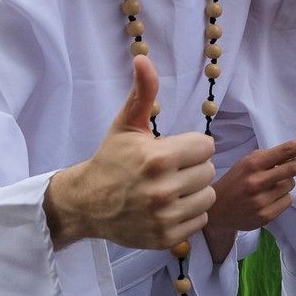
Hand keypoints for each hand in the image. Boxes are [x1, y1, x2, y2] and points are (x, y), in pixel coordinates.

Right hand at [44, 56, 216, 250]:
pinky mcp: (166, 238)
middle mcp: (162, 190)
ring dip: (195, 191)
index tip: (174, 150)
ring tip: (173, 188)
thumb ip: (142, 93)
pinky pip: (200, 220)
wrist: (87, 204)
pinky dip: (189, 214)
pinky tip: (170, 207)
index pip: (206, 146)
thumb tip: (144, 58)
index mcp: (158, 158)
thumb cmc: (111, 160)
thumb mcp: (126, 125)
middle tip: (171, 170)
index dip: (192, 146)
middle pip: (209, 171)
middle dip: (193, 168)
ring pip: (208, 196)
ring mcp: (165, 217)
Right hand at [206, 134, 295, 233]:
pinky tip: (267, 199)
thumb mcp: (247, 163)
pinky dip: (282, 198)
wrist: (216, 210)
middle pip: (294, 168)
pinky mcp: (265, 215)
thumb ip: (269, 159)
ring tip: (267, 187)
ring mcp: (262, 199)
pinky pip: (287, 201)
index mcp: (253, 163)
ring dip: (286, 183)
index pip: (285, 151)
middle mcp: (258, 180)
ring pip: (291, 185)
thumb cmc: (236, 181)